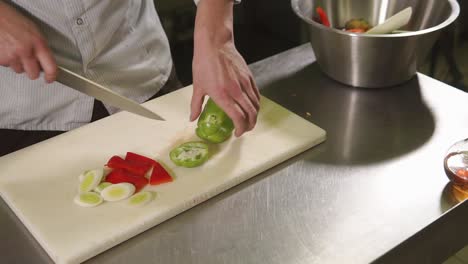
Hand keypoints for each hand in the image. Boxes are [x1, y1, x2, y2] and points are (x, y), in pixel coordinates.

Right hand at [0, 2, 56, 82]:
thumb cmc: (12, 20)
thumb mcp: (34, 31)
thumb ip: (40, 46)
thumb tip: (45, 60)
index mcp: (38, 43)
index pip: (50, 67)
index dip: (51, 76)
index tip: (50, 78)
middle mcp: (26, 51)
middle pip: (33, 74)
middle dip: (32, 71)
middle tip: (30, 64)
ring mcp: (12, 56)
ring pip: (19, 70)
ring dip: (18, 64)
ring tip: (14, 50)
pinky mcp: (1, 59)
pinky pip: (7, 65)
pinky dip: (7, 60)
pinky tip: (6, 49)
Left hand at [191, 0, 259, 136]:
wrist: (214, 44)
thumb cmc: (204, 64)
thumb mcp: (197, 86)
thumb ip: (195, 105)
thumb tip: (192, 118)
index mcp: (223, 96)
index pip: (238, 118)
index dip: (240, 129)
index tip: (237, 133)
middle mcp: (236, 91)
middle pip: (251, 114)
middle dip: (249, 125)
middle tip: (244, 130)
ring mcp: (245, 84)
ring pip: (256, 105)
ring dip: (254, 116)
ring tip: (249, 120)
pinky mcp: (249, 77)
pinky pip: (256, 95)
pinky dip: (256, 104)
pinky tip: (251, 106)